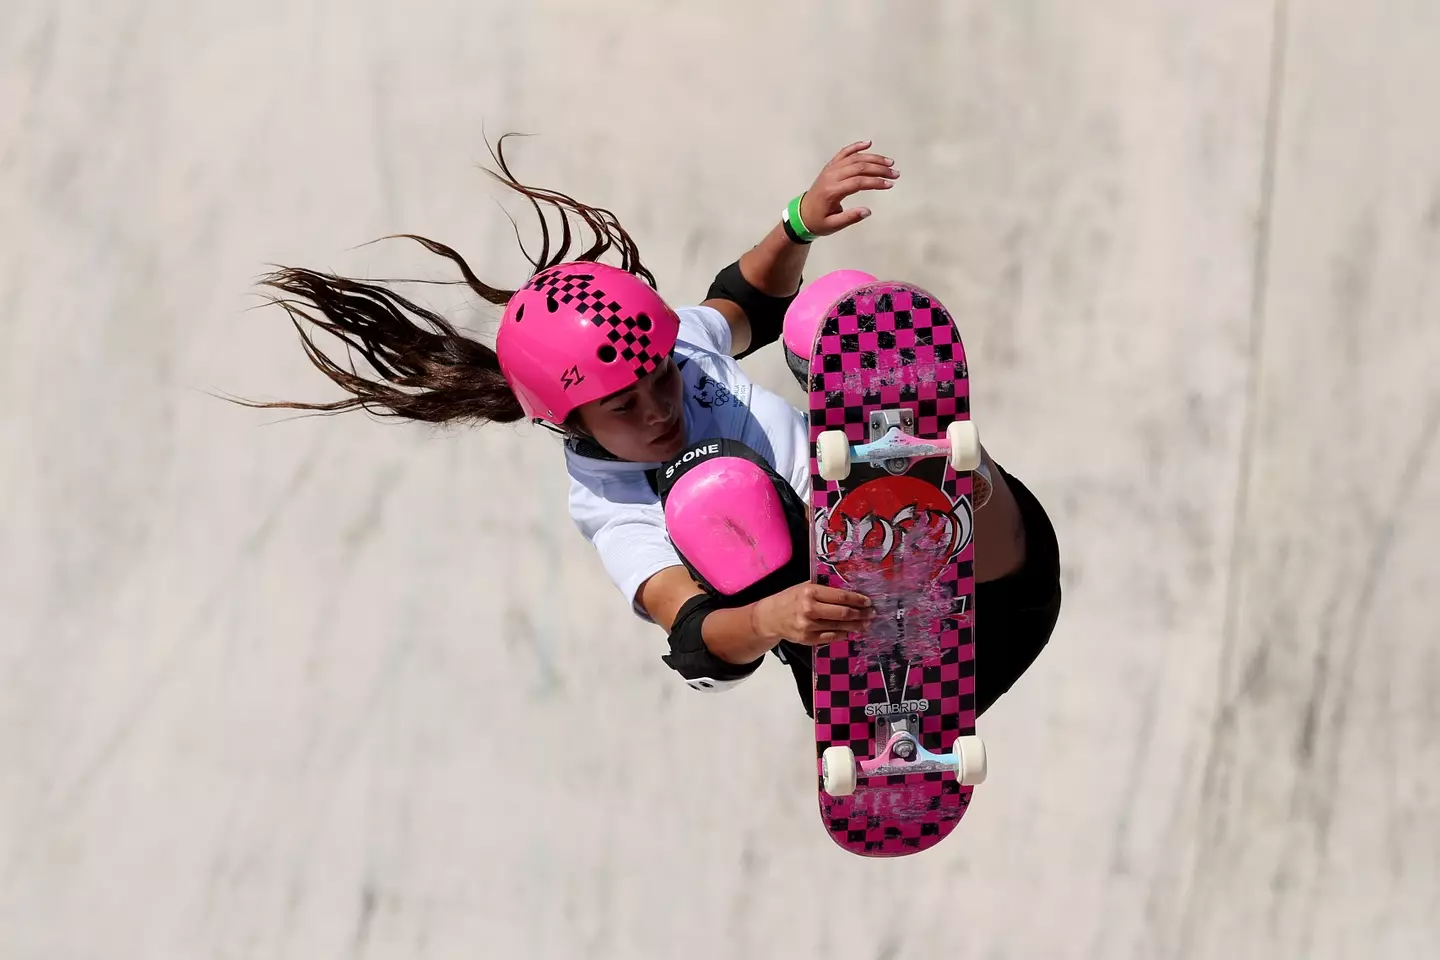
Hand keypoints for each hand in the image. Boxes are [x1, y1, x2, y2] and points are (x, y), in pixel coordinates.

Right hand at [750, 582, 874, 645]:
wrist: (770, 617)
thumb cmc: (790, 599)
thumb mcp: (804, 586)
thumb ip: (825, 589)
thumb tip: (850, 591)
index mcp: (810, 592)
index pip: (841, 596)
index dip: (858, 599)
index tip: (868, 601)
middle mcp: (810, 609)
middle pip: (843, 613)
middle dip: (861, 614)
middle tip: (872, 613)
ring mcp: (809, 626)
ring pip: (839, 627)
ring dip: (856, 626)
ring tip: (866, 623)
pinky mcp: (808, 639)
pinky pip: (832, 637)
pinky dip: (843, 634)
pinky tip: (851, 631)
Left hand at [798, 140, 898, 236]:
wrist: (802, 214)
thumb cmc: (819, 221)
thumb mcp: (833, 225)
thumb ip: (850, 218)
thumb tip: (868, 211)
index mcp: (832, 191)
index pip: (858, 182)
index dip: (875, 182)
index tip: (889, 184)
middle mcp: (831, 176)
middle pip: (859, 167)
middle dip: (879, 169)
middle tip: (895, 174)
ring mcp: (830, 169)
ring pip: (854, 158)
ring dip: (873, 158)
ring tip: (889, 163)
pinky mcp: (830, 166)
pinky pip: (843, 153)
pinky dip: (856, 147)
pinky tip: (868, 143)